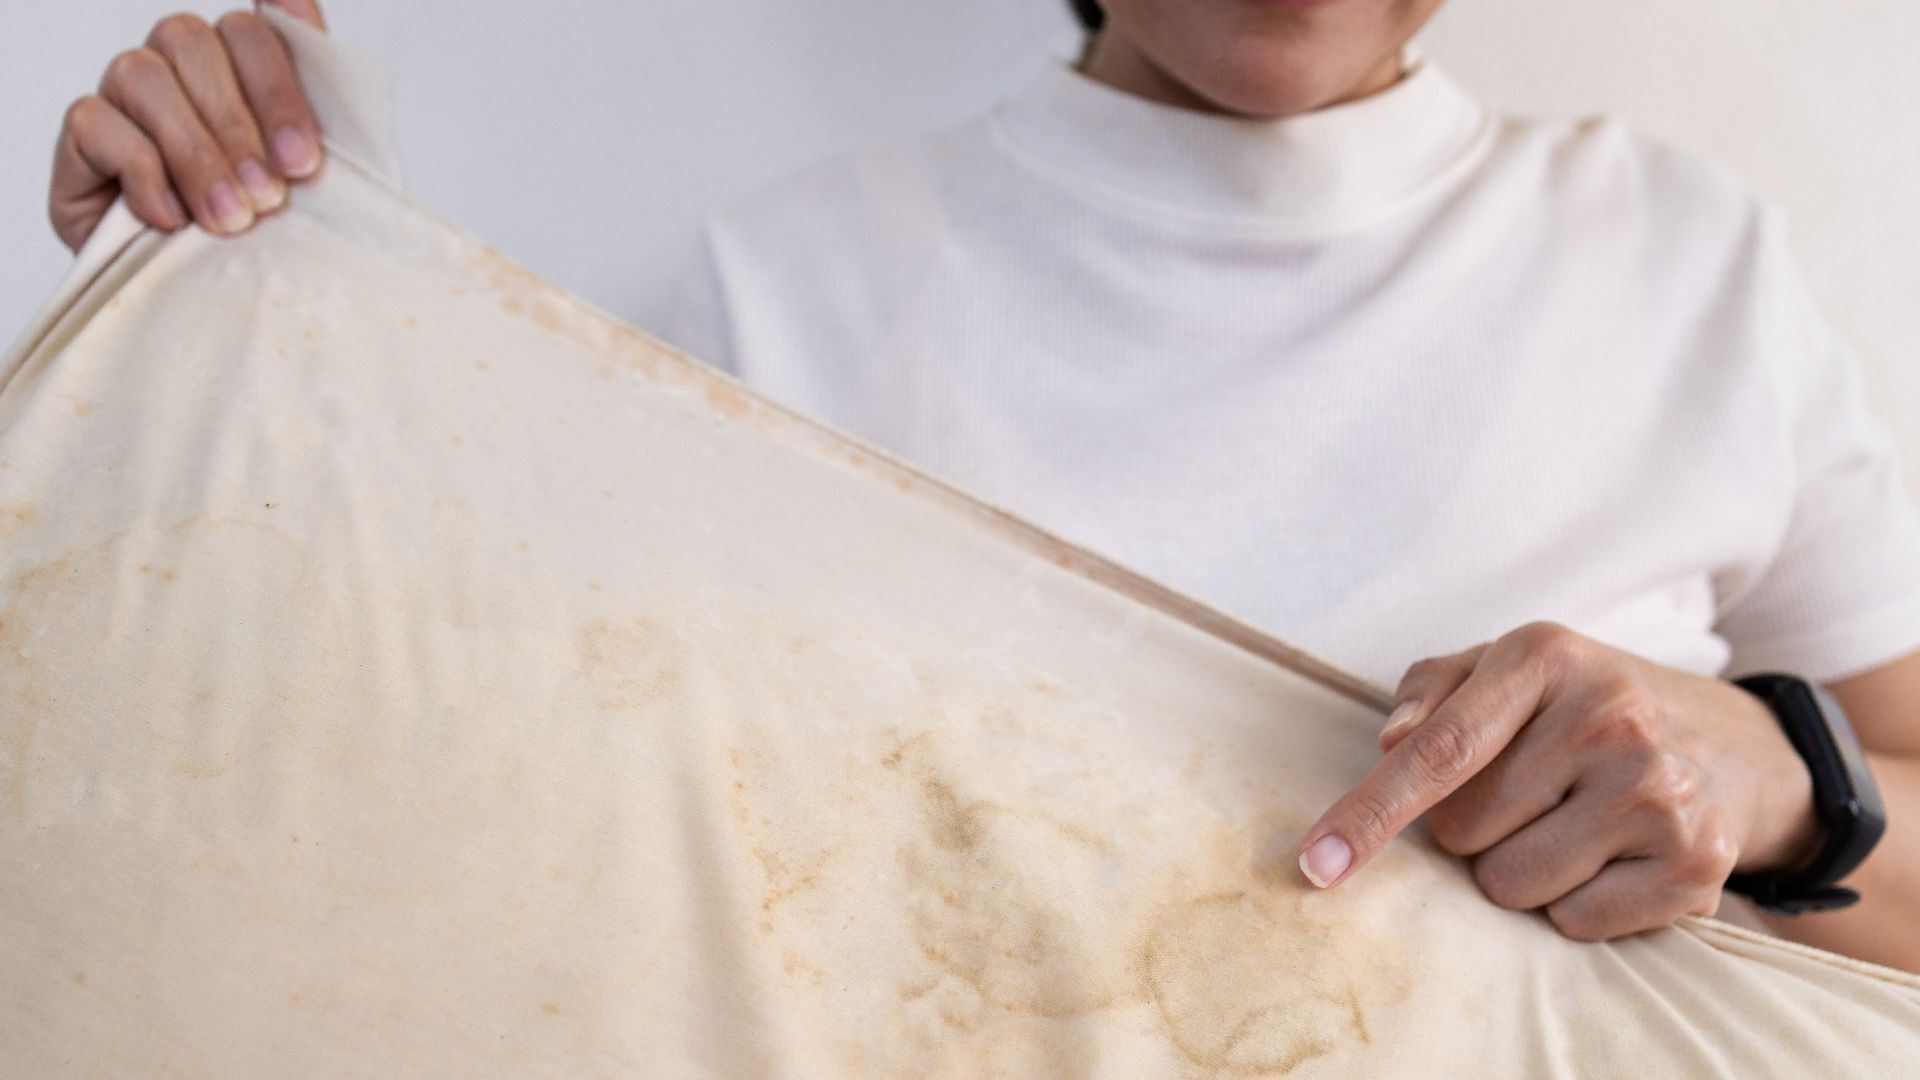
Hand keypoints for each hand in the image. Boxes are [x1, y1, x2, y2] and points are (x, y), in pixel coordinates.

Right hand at [49, 0, 327, 251]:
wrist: (198, 303)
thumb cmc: (261, 241)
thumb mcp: (313, 195)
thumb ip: (329, 139)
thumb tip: (341, 90)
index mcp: (240, 67)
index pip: (258, 24)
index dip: (280, 33)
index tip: (299, 103)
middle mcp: (178, 66)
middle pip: (193, 39)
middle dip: (241, 123)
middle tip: (272, 197)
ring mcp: (124, 95)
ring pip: (143, 76)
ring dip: (194, 152)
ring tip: (228, 218)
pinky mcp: (82, 137)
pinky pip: (97, 124)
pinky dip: (143, 173)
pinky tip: (172, 220)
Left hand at [1297, 621, 1822, 939]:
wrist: (1732, 743)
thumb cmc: (1582, 706)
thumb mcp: (1507, 668)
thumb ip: (1432, 691)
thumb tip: (1390, 742)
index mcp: (1545, 656)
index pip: (1440, 748)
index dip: (1370, 812)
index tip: (1316, 863)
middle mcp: (1609, 717)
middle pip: (1462, 832)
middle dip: (1470, 828)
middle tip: (1528, 795)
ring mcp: (1659, 791)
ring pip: (1510, 886)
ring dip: (1518, 871)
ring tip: (1569, 824)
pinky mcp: (1696, 864)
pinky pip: (1572, 924)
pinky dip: (1574, 904)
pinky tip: (1610, 858)